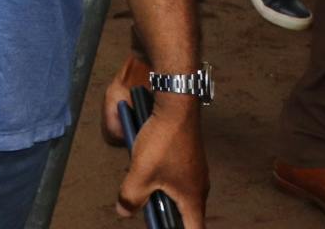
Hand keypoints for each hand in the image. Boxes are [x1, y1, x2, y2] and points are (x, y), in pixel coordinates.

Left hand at [117, 98, 206, 227]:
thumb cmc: (162, 142)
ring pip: (180, 195)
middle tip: (151, 217)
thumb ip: (131, 197)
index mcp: (193, 199)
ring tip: (144, 195)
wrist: (176, 106)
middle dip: (168, 219)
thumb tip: (124, 212)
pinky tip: (147, 174)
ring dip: (164, 198)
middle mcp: (199, 188)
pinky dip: (164, 183)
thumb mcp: (140, 173)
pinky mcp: (189, 158)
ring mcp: (196, 172)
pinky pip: (178, 179)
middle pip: (186, 214)